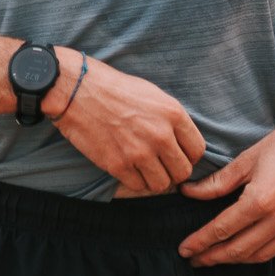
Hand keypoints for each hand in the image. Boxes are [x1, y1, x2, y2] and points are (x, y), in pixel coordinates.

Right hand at [43, 52, 205, 195]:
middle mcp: (160, 135)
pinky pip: (139, 187)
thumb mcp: (153, 95)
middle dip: (173, 171)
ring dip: (155, 179)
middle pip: (182, 172)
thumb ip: (172, 119)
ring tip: (145, 168)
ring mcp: (139, 152)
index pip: (197, 151)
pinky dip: (135, 181)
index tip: (177, 155)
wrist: (77, 90)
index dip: (188, 156)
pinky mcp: (118, 165)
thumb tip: (183, 142)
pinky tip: (128, 168)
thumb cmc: (115, 89)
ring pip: (162, 185)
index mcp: (173, 114)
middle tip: (161, 165)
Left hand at [177, 51, 274, 265]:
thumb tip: (187, 193)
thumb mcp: (245, 160)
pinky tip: (250, 244)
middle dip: (214, 257)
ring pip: (263, 254)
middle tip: (196, 260)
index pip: (222, 230)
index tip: (185, 250)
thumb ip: (216, 183)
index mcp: (261, 201)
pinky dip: (264, 247)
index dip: (200, 242)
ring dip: (238, 259)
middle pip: (240, 250)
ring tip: (219, 257)